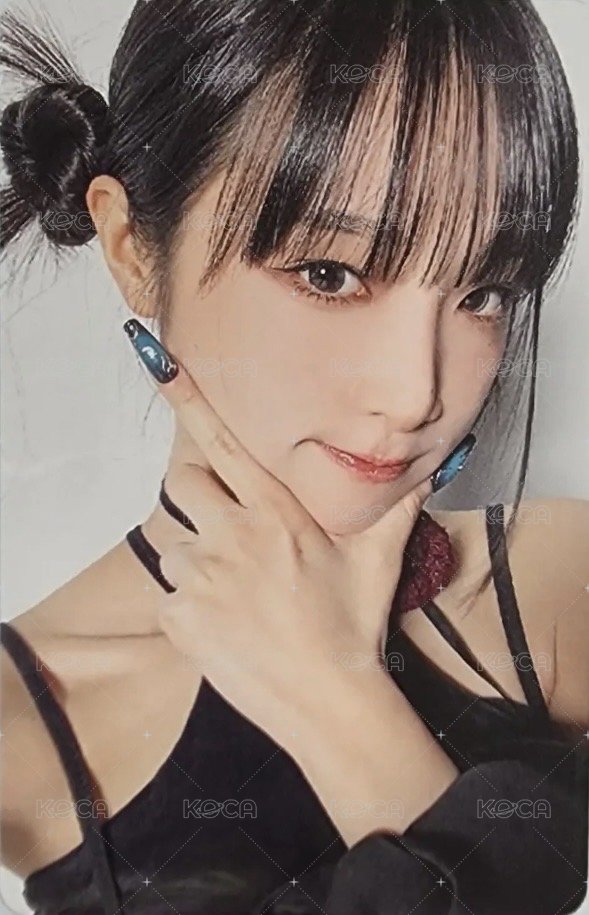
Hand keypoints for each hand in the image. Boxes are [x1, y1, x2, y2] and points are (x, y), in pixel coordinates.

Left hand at [123, 320, 452, 749]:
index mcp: (274, 513)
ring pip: (175, 546)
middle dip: (196, 492)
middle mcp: (230, 536)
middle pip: (182, 484)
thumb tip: (429, 466)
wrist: (327, 701)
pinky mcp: (179, 618)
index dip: (189, 402)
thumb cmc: (353, 625)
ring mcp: (200, 578)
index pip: (222, 444)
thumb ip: (397, 505)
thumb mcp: (378, 558)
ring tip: (237, 591)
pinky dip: (190, 605)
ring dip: (197, 559)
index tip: (161, 367)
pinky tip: (226, 624)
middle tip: (223, 523)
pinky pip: (170, 595)